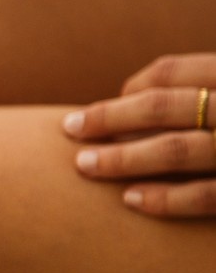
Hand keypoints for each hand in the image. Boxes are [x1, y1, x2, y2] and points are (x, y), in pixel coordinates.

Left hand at [63, 52, 215, 217]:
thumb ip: (191, 96)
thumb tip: (125, 102)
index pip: (171, 73)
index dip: (129, 89)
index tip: (100, 107)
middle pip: (165, 107)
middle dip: (110, 118)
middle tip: (70, 129)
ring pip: (177, 150)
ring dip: (124, 159)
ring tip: (84, 166)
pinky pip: (205, 196)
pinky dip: (165, 198)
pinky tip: (128, 199)